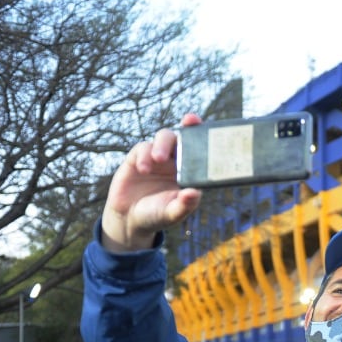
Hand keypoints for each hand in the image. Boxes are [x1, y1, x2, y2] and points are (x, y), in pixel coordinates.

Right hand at [101, 112, 204, 251]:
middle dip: (188, 127)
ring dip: (163, 144)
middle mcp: (176, 161)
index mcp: (190, 172)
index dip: (206, 136)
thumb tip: (194, 193)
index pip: (201, 150)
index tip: (212, 129)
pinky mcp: (138, 157)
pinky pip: (143, 148)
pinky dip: (144, 156)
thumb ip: (184, 205)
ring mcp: (157, 157)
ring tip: (158, 159)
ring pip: (164, 137)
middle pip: (184, 136)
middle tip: (189, 122)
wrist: (129, 219)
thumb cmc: (157, 215)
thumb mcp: (172, 214)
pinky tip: (143, 169)